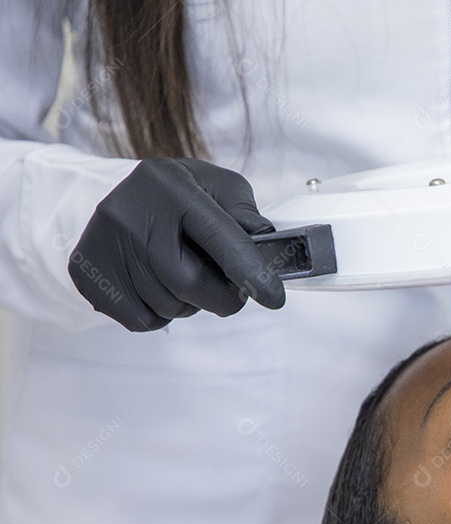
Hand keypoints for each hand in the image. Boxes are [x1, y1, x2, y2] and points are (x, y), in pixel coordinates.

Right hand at [68, 157, 285, 330]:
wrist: (124, 196)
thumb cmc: (183, 195)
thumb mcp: (220, 187)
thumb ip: (245, 213)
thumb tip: (264, 240)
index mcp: (170, 185)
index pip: (218, 236)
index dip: (250, 272)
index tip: (274, 298)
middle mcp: (129, 212)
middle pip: (190, 284)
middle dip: (222, 296)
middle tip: (231, 288)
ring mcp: (102, 243)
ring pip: (168, 307)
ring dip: (189, 303)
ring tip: (184, 274)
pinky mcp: (86, 273)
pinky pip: (141, 321)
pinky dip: (160, 313)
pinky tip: (158, 285)